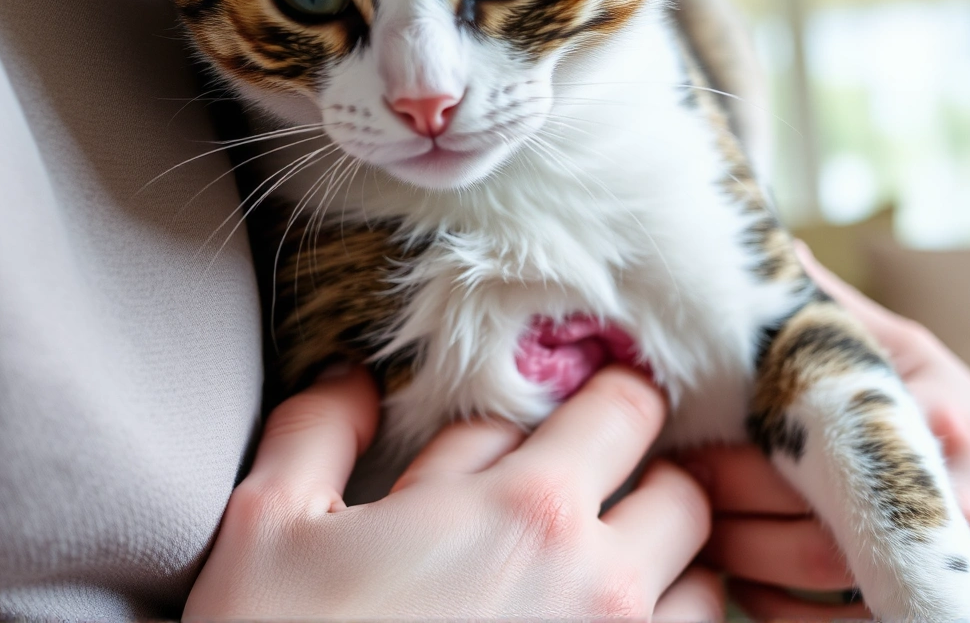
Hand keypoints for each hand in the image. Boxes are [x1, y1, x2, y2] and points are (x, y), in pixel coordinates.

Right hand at [185, 363, 722, 619]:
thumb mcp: (269, 526)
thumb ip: (319, 432)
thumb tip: (352, 380)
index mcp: (526, 510)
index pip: (627, 409)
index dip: (608, 397)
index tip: (584, 408)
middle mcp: (599, 584)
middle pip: (685, 499)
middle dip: (645, 483)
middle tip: (586, 497)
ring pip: (700, 589)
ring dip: (661, 571)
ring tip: (590, 578)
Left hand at [683, 247, 969, 619]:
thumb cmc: (966, 415)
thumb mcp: (913, 354)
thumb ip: (839, 314)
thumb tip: (774, 251)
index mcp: (922, 413)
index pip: (811, 425)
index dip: (735, 432)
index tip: (681, 427)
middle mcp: (935, 488)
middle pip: (803, 504)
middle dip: (723, 497)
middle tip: (671, 484)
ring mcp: (934, 556)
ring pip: (808, 570)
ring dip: (737, 555)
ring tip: (692, 532)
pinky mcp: (923, 603)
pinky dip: (770, 608)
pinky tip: (739, 581)